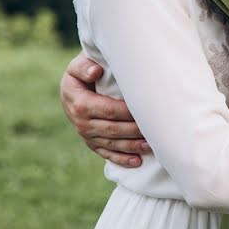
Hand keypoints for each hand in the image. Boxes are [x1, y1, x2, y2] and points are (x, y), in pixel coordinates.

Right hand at [60, 52, 147, 166]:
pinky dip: (122, 159)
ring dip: (133, 147)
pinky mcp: (92, 143)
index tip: (147, 111)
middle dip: (135, 131)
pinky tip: (137, 162)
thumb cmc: (82, 73)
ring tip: (152, 146)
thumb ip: (85, 67)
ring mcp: (87, 135)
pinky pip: (107, 153)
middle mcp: (82, 123)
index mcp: (81, 104)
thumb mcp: (78, 66)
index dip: (128, 113)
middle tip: (156, 130)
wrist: (71, 89)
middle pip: (114, 129)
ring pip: (113, 144)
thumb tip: (96, 72)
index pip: (109, 110)